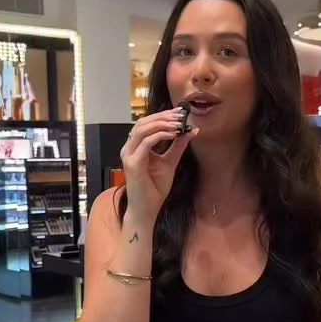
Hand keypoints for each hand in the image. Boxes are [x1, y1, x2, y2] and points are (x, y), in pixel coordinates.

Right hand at [121, 108, 197, 224]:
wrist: (147, 209)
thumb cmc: (155, 188)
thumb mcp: (170, 162)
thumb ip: (178, 145)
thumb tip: (191, 130)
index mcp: (135, 147)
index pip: (146, 124)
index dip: (162, 115)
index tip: (179, 112)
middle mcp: (129, 149)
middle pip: (142, 122)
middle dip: (162, 116)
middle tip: (180, 115)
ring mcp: (129, 155)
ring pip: (142, 129)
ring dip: (161, 124)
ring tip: (177, 123)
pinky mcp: (133, 163)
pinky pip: (146, 143)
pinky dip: (160, 135)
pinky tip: (173, 134)